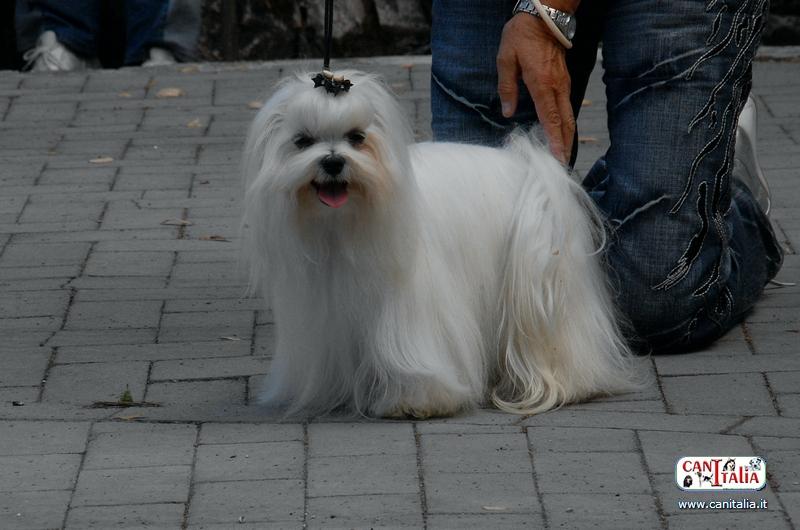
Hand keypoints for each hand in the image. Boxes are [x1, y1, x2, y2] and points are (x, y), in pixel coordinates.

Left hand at [497, 13, 573, 163]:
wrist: (543, 17)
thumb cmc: (521, 37)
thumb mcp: (506, 60)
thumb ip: (507, 88)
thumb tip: (508, 112)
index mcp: (541, 84)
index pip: (550, 118)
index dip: (554, 139)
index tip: (557, 157)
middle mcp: (556, 87)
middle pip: (565, 121)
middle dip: (565, 143)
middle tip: (562, 163)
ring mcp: (563, 83)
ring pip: (568, 114)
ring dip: (567, 135)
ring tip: (563, 153)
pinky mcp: (564, 80)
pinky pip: (567, 106)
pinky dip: (565, 122)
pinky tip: (561, 131)